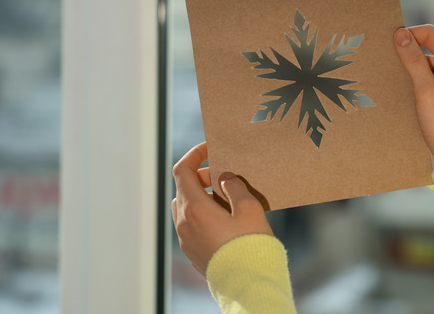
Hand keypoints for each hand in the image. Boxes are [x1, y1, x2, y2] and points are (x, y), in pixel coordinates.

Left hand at [171, 142, 272, 274]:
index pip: (182, 170)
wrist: (248, 284)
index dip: (194, 155)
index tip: (209, 149)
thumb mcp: (249, 208)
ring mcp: (186, 239)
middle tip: (224, 176)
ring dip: (201, 197)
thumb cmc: (250, 245)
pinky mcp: (192, 252)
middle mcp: (184, 223)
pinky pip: (191, 225)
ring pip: (185, 207)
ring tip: (227, 200)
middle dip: (201, 177)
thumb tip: (224, 178)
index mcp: (194, 208)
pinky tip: (225, 220)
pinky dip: (202, 214)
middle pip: (183, 189)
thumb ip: (235, 187)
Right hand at [393, 25, 433, 166]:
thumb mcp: (426, 91)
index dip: (408, 34)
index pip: (430, 34)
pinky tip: (397, 90)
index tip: (386, 42)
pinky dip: (410, 82)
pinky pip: (424, 79)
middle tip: (383, 60)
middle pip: (426, 47)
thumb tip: (400, 34)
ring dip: (406, 69)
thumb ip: (413, 61)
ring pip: (422, 64)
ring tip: (388, 78)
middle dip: (405, 53)